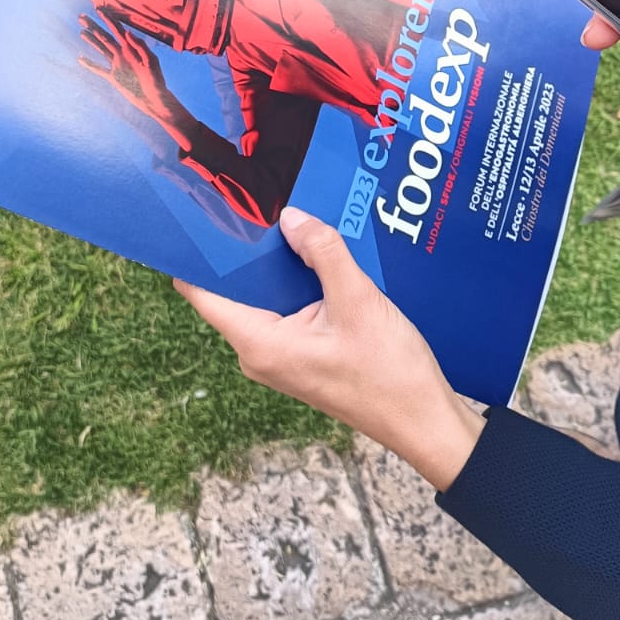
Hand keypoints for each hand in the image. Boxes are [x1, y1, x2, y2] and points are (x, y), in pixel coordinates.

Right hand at [79, 9, 176, 122]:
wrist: (155, 100)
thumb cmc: (156, 80)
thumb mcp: (151, 62)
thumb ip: (140, 46)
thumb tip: (127, 32)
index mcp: (132, 48)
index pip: (117, 29)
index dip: (107, 18)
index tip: (98, 8)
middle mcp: (123, 54)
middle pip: (105, 36)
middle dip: (94, 26)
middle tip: (81, 16)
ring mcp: (118, 65)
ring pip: (101, 49)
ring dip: (91, 40)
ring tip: (81, 31)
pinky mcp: (114, 77)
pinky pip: (99, 69)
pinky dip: (89, 64)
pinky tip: (81, 59)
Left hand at [175, 208, 484, 491]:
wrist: (422, 420)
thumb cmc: (389, 373)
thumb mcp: (358, 302)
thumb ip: (323, 253)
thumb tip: (291, 217)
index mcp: (260, 343)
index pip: (202, 293)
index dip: (198, 254)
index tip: (203, 213)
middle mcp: (260, 351)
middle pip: (233, 289)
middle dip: (246, 248)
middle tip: (256, 199)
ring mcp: (281, 353)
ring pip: (265, 295)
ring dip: (279, 262)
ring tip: (292, 217)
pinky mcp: (301, 352)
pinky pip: (287, 305)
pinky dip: (299, 280)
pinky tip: (318, 252)